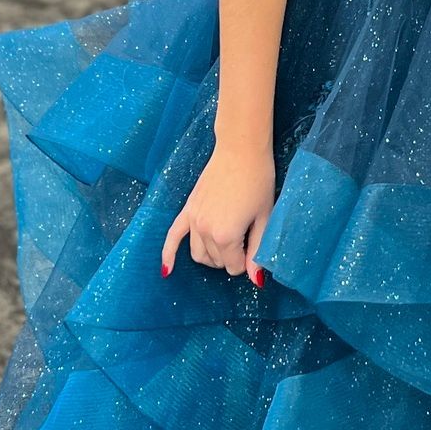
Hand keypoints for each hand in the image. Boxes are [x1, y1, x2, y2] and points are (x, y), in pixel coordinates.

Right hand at [161, 142, 275, 285]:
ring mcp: (193, 220)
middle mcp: (205, 230)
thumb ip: (257, 250)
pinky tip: (166, 271)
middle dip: (232, 257)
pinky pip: (173, 235)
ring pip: (198, 254)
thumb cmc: (258, 182)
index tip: (255, 244)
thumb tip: (256, 279)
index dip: (247, 260)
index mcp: (226, 236)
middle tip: (246, 239)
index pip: (234, 267)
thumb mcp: (264, 218)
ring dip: (211, 257)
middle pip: (216, 261)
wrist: (240, 150)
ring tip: (227, 245)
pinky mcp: (188, 209)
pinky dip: (168, 254)